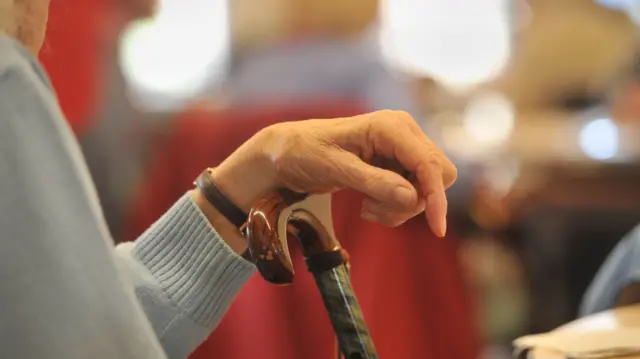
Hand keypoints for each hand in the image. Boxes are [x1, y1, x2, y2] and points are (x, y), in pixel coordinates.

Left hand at [207, 110, 456, 237]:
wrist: (290, 152)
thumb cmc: (306, 152)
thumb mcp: (335, 168)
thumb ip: (373, 181)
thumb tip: (412, 197)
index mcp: (391, 126)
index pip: (429, 164)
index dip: (436, 197)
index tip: (436, 229)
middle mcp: (404, 133)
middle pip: (436, 177)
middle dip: (411, 202)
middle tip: (373, 208)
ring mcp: (402, 148)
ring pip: (425, 189)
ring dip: (398, 207)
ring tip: (365, 206)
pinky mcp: (397, 163)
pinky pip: (412, 193)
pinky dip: (393, 206)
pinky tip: (367, 202)